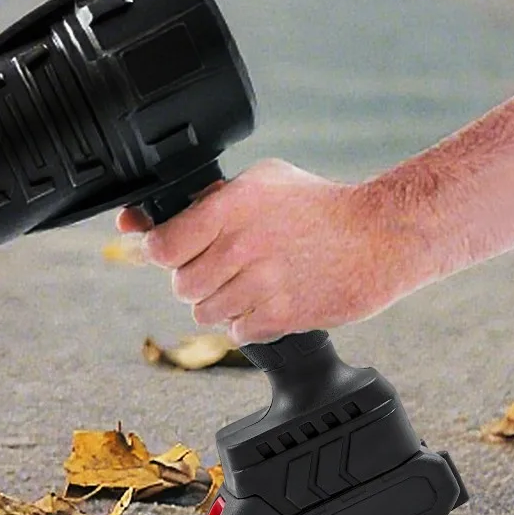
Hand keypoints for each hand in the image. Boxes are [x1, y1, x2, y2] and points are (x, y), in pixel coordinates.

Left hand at [117, 159, 404, 344]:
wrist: (379, 236)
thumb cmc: (319, 205)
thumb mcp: (261, 181)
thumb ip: (202, 200)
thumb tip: (134, 224)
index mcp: (231, 207)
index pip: (160, 247)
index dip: (164, 252)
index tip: (178, 251)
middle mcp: (242, 246)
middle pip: (181, 285)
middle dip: (197, 279)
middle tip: (226, 266)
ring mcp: (261, 284)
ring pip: (206, 314)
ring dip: (223, 303)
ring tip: (253, 283)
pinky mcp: (281, 316)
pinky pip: (238, 333)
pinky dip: (250, 324)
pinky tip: (272, 300)